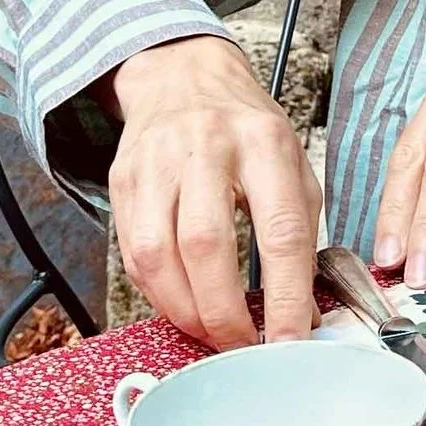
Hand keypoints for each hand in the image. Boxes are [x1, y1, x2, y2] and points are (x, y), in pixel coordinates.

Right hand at [107, 34, 320, 349]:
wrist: (184, 78)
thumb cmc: (248, 131)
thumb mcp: (293, 164)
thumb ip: (301, 232)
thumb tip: (301, 311)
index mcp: (265, 144)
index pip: (279, 231)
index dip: (285, 296)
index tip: (290, 341)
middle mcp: (208, 149)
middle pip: (208, 246)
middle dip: (225, 313)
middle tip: (242, 346)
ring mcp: (158, 163)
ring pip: (159, 255)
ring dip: (186, 311)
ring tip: (210, 333)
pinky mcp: (123, 180)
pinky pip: (133, 253)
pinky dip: (158, 293)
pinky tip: (181, 304)